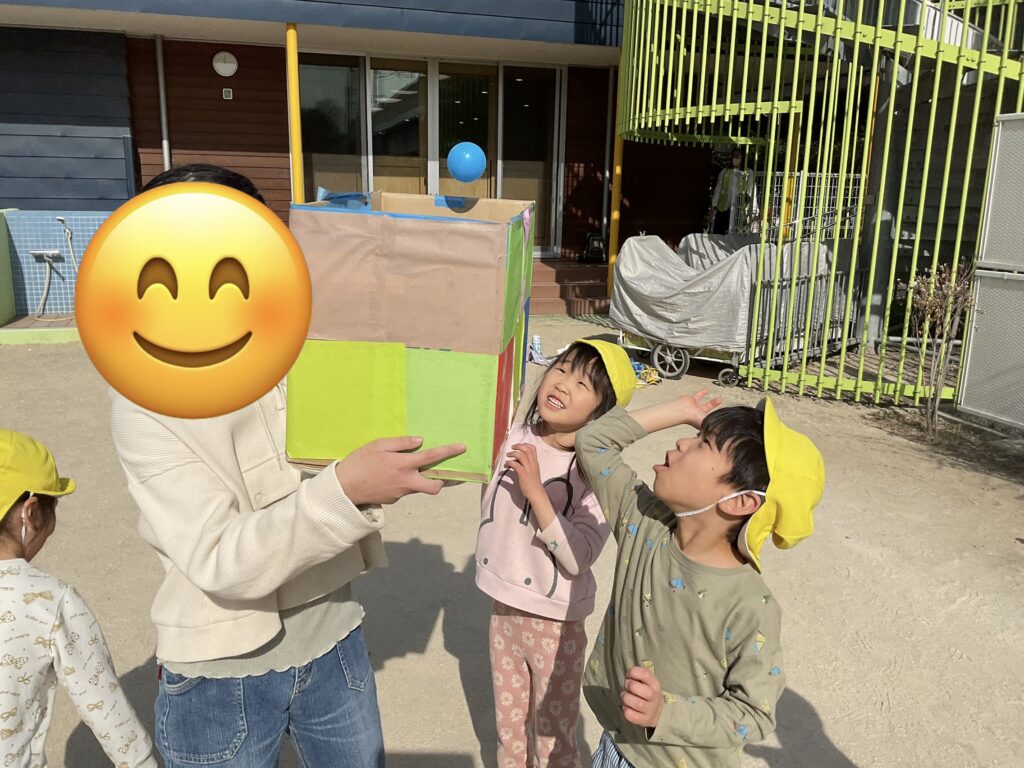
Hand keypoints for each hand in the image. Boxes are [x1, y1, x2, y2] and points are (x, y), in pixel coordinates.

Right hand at [334, 437, 464, 506]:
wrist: (343, 489)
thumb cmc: (359, 463)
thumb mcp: (377, 445)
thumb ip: (400, 443)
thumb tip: (419, 441)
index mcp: (403, 465)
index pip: (431, 457)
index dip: (449, 452)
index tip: (462, 447)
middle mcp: (406, 482)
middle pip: (434, 486)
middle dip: (441, 480)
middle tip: (440, 471)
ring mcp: (400, 493)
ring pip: (419, 488)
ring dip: (420, 479)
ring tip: (408, 469)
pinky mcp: (393, 500)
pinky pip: (405, 490)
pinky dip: (405, 483)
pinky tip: (390, 476)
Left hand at [505, 443, 543, 501]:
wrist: (536, 493)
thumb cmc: (533, 483)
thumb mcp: (533, 471)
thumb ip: (527, 464)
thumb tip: (517, 460)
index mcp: (535, 462)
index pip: (533, 449)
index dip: (525, 444)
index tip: (519, 446)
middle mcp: (533, 464)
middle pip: (527, 449)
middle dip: (518, 446)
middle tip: (512, 447)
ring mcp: (528, 469)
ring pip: (521, 455)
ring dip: (513, 453)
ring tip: (508, 455)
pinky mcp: (523, 474)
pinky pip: (515, 464)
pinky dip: (509, 462)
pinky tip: (506, 464)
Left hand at [621, 666, 663, 728]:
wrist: (657, 713)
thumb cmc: (646, 693)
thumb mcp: (646, 682)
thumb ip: (637, 675)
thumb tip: (629, 674)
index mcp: (655, 685)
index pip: (646, 675)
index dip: (634, 672)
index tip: (630, 675)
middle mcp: (655, 697)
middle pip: (644, 690)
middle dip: (630, 686)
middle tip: (627, 686)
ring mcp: (650, 710)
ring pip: (637, 703)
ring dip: (626, 698)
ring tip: (626, 696)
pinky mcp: (644, 720)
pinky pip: (631, 715)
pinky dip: (626, 710)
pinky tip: (627, 707)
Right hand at [677, 388, 720, 428]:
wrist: (683, 410)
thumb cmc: (693, 418)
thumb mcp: (709, 423)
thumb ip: (717, 427)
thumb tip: (725, 433)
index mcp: (703, 422)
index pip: (712, 422)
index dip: (717, 421)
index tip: (722, 420)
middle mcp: (700, 415)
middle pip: (710, 413)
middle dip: (717, 412)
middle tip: (722, 408)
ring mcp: (696, 407)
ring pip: (706, 404)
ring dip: (713, 402)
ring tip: (719, 399)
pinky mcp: (693, 400)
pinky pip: (699, 396)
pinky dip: (703, 393)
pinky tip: (707, 390)